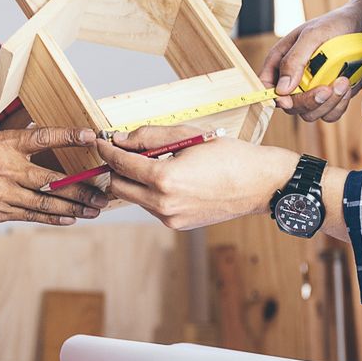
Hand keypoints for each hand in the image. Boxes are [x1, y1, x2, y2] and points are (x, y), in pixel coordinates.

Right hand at [0, 127, 111, 227]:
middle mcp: (3, 167)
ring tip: (95, 209)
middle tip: (105, 189)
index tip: (92, 135)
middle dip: (81, 186)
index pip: (42, 136)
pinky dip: (52, 217)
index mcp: (1, 143)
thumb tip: (39, 136)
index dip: (69, 136)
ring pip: (45, 201)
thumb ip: (11, 143)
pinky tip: (70, 218)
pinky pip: (31, 215)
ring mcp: (0, 193)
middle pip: (51, 178)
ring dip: (74, 206)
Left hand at [93, 126, 299, 230]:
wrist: (260, 184)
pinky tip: (170, 177)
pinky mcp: (177, 225)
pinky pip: (151, 206)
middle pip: (118, 185)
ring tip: (155, 162)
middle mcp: (163, 203)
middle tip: (126, 150)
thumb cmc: (229, 155)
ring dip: (134, 179)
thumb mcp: (187, 135)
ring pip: (133, 197)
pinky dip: (151, 191)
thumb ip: (149, 136)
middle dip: (117, 167)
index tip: (101, 140)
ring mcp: (170, 218)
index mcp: (164, 178)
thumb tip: (120, 139)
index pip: (120, 163)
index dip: (107, 149)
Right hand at [262, 0, 361, 121]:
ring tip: (343, 81)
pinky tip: (346, 87)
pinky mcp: (331, 97)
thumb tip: (282, 89)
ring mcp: (312, 90)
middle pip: (290, 106)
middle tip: (328, 88)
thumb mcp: (313, 35)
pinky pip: (329, 114)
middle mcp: (294, 79)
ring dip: (328, 103)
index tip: (289, 101)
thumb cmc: (335, 24)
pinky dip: (339, 106)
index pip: (267, 85)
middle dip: (309, 101)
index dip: (274, 97)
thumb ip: (294, 60)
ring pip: (310, 114)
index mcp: (281, 60)